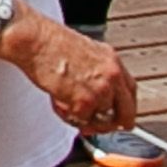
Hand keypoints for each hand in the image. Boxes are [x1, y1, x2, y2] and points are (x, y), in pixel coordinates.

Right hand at [3, 13, 139, 135]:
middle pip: (126, 112)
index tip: (118, 116)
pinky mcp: (84, 102)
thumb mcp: (85, 51)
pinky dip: (67, 115)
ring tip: (63, 103)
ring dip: (83, 118)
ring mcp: (101, 90)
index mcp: (113, 60)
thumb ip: (97, 71)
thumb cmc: (51, 42)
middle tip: (96, 126)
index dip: (124, 107)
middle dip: (111, 124)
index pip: (130, 91)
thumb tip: (96, 91)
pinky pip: (80, 120)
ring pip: (100, 119)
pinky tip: (56, 100)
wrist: (36, 40)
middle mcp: (112, 76)